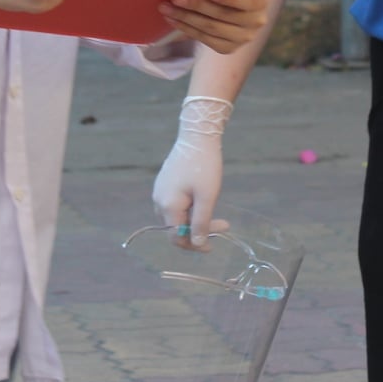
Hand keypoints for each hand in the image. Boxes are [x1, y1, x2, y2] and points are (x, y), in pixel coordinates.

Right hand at [153, 96, 231, 248]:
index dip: (194, 245)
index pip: (176, 238)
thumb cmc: (204, 166)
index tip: (213, 245)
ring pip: (177, 217)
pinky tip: (204, 200)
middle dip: (199, 230)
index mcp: (167, 206)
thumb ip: (201, 222)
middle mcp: (158, 201)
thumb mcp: (207, 197)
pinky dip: (191, 209)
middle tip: (224, 224)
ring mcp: (160, 192)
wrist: (197, 136)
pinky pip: (176, 206)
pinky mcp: (165, 184)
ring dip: (196, 220)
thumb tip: (196, 244)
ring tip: (215, 210)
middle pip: (176, 228)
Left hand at [160, 0, 269, 53]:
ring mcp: (243, 38)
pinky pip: (205, 40)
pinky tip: (173, 20)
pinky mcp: (229, 48)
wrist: (238, 7)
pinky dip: (187, 29)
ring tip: (167, 9)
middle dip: (197, 6)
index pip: (247, 1)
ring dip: (186, 18)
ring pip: (211, 29)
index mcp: (260, 1)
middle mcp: (256, 22)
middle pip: (223, 16)